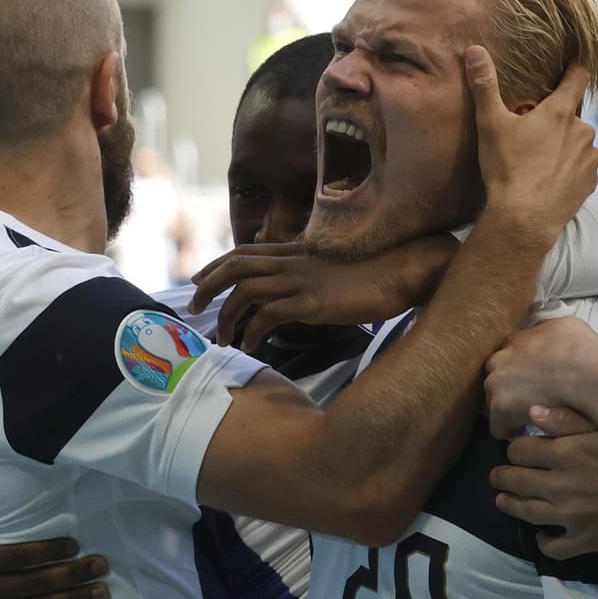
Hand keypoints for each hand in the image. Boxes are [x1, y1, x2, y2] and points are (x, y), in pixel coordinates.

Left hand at [189, 236, 456, 349]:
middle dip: (207, 286)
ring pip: (245, 291)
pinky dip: (254, 332)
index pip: (243, 252)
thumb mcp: (333, 269)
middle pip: (234, 266)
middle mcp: (293, 262)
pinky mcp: (312, 302)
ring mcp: (301, 280)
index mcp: (296, 252)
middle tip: (193, 308)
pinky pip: (269, 316)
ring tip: (222, 339)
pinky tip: (252, 347)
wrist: (404, 270)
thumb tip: (294, 294)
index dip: (216, 266)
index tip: (199, 281)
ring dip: (227, 316)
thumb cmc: (375, 272)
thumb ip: (309, 275)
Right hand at [465, 47, 597, 244]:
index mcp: (560, 112)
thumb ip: (484, 85)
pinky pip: (583, 168)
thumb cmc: (507, 169)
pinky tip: (550, 180)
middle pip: (572, 116)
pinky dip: (570, 170)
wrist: (524, 219)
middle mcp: (583, 131)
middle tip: (532, 135)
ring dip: (565, 147)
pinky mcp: (591, 182)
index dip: (576, 68)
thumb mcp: (490, 124)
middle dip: (557, 121)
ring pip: (579, 143)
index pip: (578, 77)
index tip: (576, 63)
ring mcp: (590, 158)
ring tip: (539, 162)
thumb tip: (474, 50)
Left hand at [484, 317, 597, 438]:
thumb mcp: (566, 325)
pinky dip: (510, 430)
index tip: (533, 378)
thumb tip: (546, 334)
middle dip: (510, 386)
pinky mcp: (500, 407)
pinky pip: (498, 426)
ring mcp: (497, 383)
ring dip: (509, 406)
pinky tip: (525, 430)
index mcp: (515, 340)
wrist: (586, 374)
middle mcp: (500, 358)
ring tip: (529, 415)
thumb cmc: (583, 351)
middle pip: (497, 376)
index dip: (521, 369)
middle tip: (531, 397)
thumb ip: (547, 331)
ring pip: (495, 399)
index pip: (509, 355)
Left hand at [489, 408, 597, 558]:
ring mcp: (571, 517)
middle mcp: (560, 486)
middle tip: (497, 477)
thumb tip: (531, 412)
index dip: (513, 450)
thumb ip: (567, 418)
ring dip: (511, 505)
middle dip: (501, 477)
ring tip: (504, 501)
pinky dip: (542, 542)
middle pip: (515, 482)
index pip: (518, 451)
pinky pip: (552, 547)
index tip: (514, 451)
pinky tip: (542, 535)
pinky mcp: (585, 541)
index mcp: (564, 454)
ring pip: (526, 513)